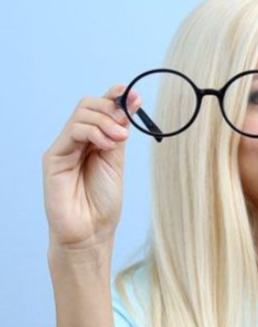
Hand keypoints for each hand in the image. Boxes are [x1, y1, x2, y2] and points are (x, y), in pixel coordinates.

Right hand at [42, 85, 141, 260]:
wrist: (90, 231)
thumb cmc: (103, 202)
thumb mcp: (116, 162)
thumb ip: (118, 135)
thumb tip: (128, 105)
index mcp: (95, 140)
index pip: (100, 109)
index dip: (115, 97)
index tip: (134, 95)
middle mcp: (78, 141)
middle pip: (89, 105)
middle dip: (111, 108)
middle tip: (126, 123)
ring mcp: (64, 147)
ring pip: (82, 114)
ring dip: (106, 121)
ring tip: (119, 139)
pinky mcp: (54, 157)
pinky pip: (73, 131)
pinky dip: (93, 132)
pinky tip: (106, 145)